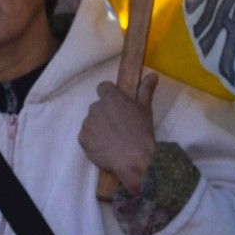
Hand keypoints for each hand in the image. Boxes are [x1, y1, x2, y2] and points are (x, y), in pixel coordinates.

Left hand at [79, 78, 158, 195]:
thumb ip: (145, 90)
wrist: (135, 160)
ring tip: (114, 139)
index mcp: (110, 98)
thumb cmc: (142, 133)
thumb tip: (152, 74)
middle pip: (98, 106)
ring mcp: (87, 123)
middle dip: (106, 114)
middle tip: (119, 126)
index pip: (103, 87)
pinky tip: (106, 147)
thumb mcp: (146, 110)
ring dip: (99, 127)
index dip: (110, 94)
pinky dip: (94, 140)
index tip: (117, 104)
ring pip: (91, 121)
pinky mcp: (82, 139)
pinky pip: (86, 136)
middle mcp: (95, 107)